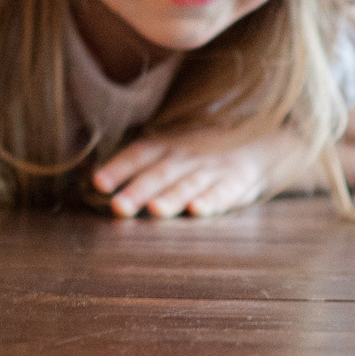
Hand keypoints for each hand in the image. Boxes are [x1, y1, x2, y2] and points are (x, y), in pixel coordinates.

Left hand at [91, 125, 309, 218]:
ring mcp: (211, 169)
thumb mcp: (171, 150)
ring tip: (155, 210)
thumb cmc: (199, 154)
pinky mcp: (235, 183)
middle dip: (137, 191)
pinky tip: (197, 210)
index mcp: (166, 146)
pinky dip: (211, 201)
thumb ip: (139, 165)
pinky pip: (222, 193)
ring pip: (187, 184)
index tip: (98, 183)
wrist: (256, 145)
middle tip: (117, 207)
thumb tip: (97, 183)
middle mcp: (185, 157)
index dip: (118, 167)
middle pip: (158, 173)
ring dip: (171, 198)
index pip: (138, 154)